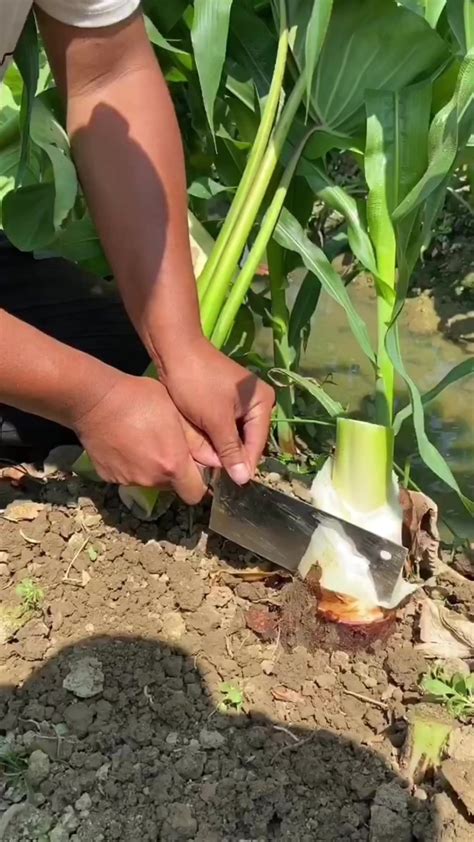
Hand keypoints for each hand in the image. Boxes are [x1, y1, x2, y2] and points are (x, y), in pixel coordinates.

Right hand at [72, 373, 214, 503]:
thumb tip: (219, 460)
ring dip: (153, 468)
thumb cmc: (141, 398)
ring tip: (146, 441)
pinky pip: (128, 476)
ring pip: (150, 481)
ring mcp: (128, 480)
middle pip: (172, 486)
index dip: (199, 483)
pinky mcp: (108, 477)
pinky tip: (126, 444)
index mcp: (172, 465)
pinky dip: (132, 466)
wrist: (95, 400)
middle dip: (175, 472)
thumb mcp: (177, 413)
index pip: (196, 494)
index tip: (197, 468)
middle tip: (170, 447)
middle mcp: (151, 480)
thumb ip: (198, 442)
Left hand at [160, 337, 274, 484]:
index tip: (230, 486)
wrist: (174, 350)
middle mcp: (256, 403)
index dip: (243, 465)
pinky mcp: (223, 403)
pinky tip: (201, 451)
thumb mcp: (215, 419)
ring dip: (220, 449)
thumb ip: (230, 450)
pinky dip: (212, 438)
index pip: (257, 444)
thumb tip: (244, 479)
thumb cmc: (197, 383)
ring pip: (232, 436)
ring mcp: (239, 402)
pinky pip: (222, 427)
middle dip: (230, 457)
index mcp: (262, 403)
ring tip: (206, 468)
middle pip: (246, 441)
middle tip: (214, 478)